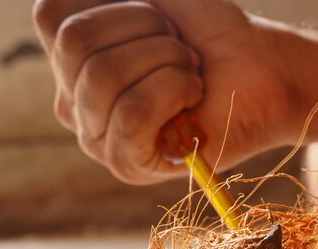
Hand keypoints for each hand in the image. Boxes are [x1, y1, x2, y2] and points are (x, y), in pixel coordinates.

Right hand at [33, 0, 301, 183]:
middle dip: (147, 31)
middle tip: (183, 50)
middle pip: (76, 43)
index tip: (162, 21)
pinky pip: (131, 115)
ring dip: (166, 61)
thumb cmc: (213, 33)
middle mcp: (73, 98)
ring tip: (192, 72)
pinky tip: (194, 96)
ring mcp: (97, 135)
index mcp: (71, 58)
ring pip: (102, 77)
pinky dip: (173, 92)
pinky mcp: (128, 164)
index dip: (118, 5)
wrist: (264, 71)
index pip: (53, 15)